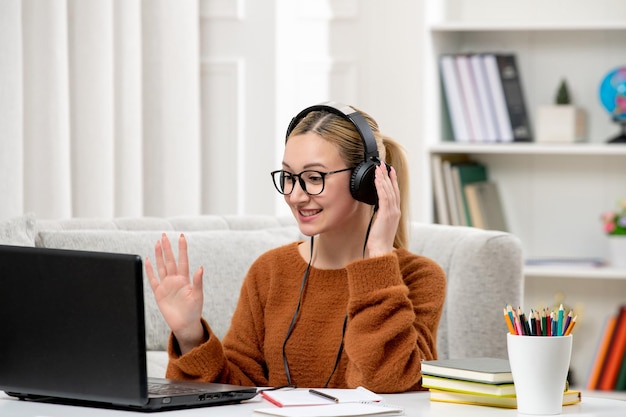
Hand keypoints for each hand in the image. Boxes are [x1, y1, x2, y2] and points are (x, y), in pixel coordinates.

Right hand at [145, 233, 205, 353]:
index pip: (183, 260)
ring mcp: (166, 285)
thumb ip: (198, 282)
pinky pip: (153, 279)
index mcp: (185, 279)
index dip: (182, 249)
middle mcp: (175, 280)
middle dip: (167, 248)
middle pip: (170, 260)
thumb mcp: (198, 296)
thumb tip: (200, 268)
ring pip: (162, 267)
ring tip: (157, 243)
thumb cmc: (194, 310)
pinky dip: (149, 270)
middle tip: (164, 235)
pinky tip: (148, 260)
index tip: (181, 237)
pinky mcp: (159, 293)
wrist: (185, 325)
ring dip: (159, 255)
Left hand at [367, 163, 400, 256]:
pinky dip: (381, 186)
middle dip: (388, 176)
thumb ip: (381, 215)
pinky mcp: (386, 213)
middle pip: (393, 189)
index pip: (395, 193)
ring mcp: (392, 212)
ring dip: (383, 178)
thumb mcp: (381, 225)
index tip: (390, 172)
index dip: (393, 181)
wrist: (381, 249)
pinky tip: (377, 179)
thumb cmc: (379, 241)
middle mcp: (396, 211)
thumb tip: (377, 208)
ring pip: (389, 191)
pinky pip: (384, 196)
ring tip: (379, 168)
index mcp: (395, 213)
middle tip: (384, 165)